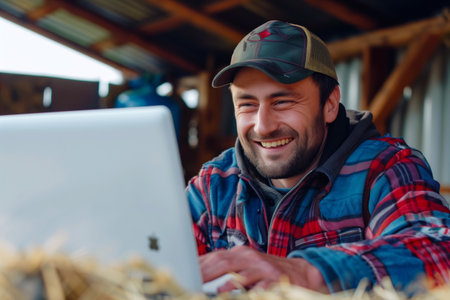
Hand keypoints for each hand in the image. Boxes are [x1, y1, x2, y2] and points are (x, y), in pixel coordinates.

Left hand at [199, 245, 327, 292]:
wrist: (302, 272)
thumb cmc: (268, 271)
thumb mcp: (247, 266)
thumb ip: (227, 269)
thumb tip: (201, 274)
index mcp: (240, 253)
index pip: (214, 257)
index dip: (198, 264)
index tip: (183, 271)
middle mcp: (249, 257)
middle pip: (222, 262)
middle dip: (204, 271)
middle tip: (189, 280)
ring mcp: (262, 268)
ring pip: (239, 272)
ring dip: (222, 282)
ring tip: (207, 289)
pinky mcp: (274, 279)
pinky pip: (260, 285)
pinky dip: (249, 290)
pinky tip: (237, 294)